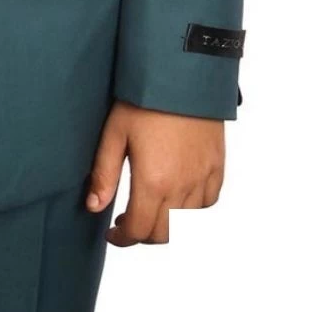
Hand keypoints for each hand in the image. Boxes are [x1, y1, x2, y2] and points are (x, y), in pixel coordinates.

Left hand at [86, 100, 223, 244]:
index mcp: (153, 181)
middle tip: (127, 221)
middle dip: (143, 235)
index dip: (123, 238)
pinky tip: (178, 197)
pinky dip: (194, 211)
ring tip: (151, 209)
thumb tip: (94, 206)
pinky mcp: (217, 165)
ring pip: (189, 224)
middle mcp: (182, 187)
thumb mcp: (115, 132)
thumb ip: (104, 173)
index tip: (112, 233)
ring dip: (168, 225)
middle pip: (165, 234)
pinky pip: (209, 203)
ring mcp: (203, 177)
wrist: (182, 72)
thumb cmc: (145, 98)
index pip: (139, 231)